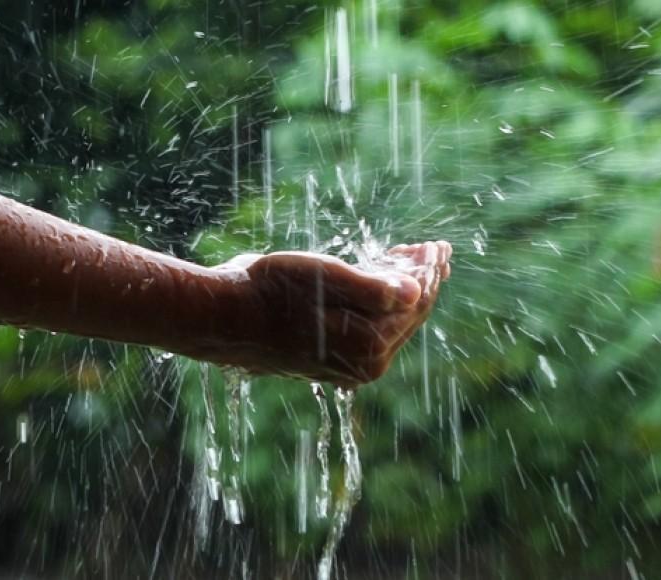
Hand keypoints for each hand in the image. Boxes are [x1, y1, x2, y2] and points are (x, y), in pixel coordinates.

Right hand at [215, 241, 450, 385]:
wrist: (223, 317)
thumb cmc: (270, 292)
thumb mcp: (323, 278)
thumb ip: (372, 287)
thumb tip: (415, 292)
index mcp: (369, 348)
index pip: (415, 304)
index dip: (429, 271)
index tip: (437, 245)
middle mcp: (365, 365)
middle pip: (408, 315)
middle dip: (423, 279)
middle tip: (434, 249)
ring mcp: (348, 365)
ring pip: (390, 321)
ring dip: (403, 288)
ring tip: (412, 260)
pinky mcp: (332, 358)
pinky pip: (370, 326)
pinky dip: (380, 301)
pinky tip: (382, 280)